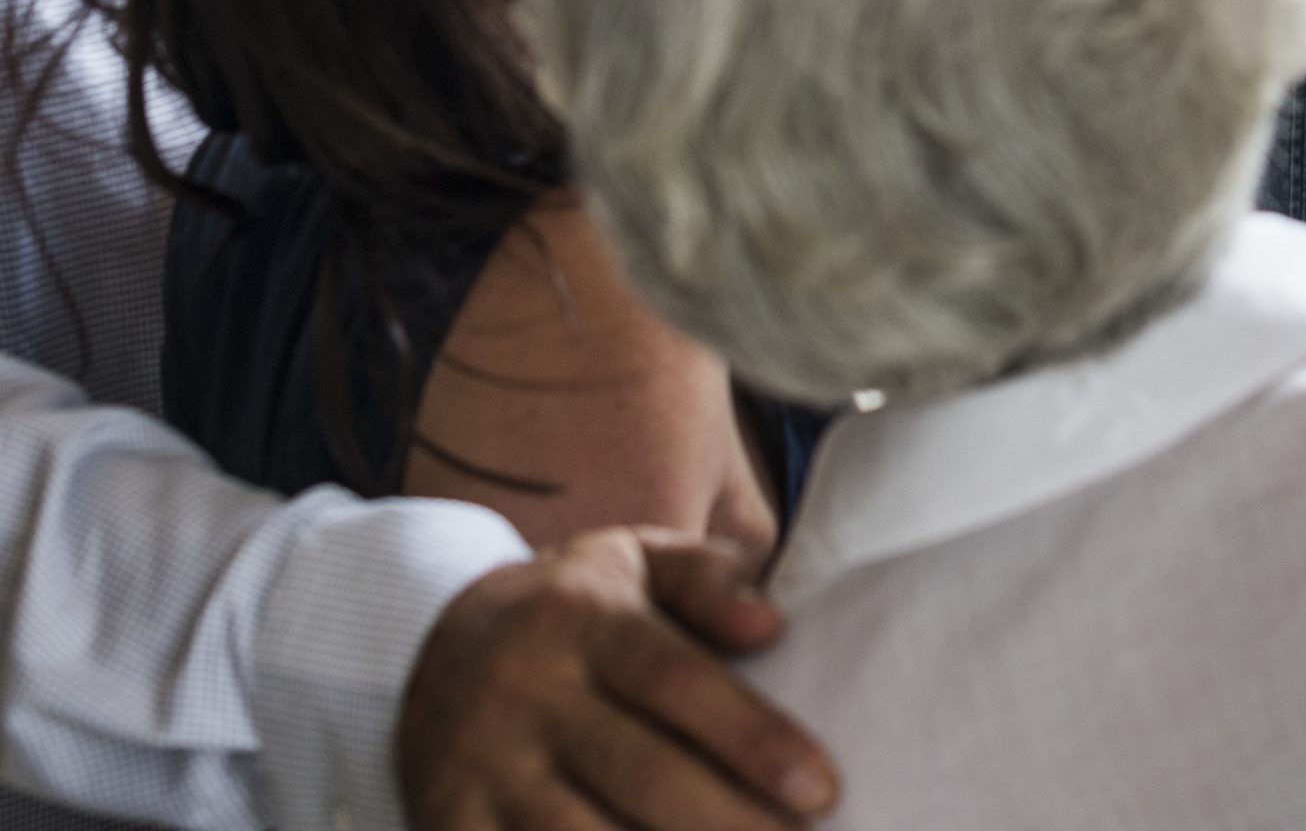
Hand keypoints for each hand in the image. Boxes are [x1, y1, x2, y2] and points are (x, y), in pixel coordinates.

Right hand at [399, 528, 838, 830]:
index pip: (676, 681)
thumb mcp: (633, 560)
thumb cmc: (569, 606)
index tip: (822, 790)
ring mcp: (482, 765)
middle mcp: (528, 692)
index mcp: (583, 619)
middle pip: (640, 773)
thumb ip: (707, 580)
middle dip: (727, 822)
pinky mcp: (447, 822)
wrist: (423, 645)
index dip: (751, 738)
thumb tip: (771, 627)